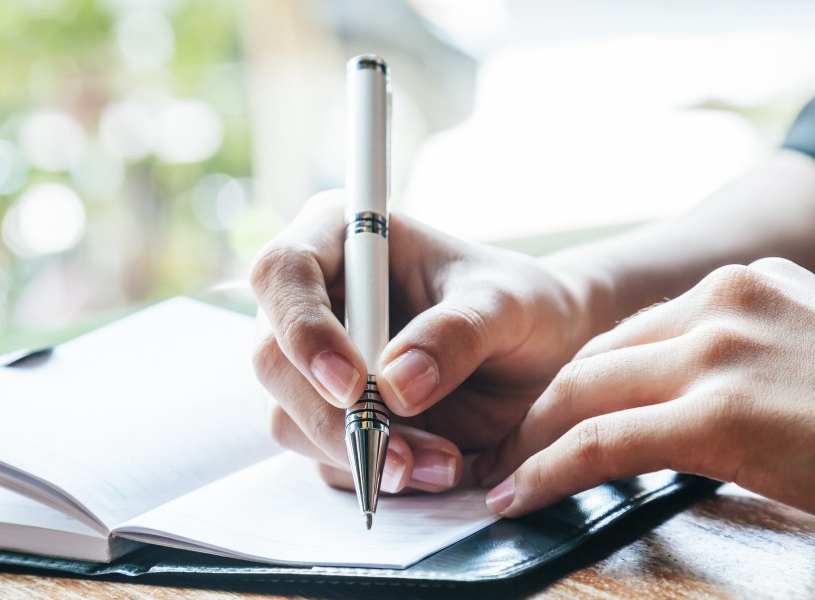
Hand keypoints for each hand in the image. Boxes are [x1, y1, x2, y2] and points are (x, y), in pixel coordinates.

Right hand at [250, 191, 606, 493]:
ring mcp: (314, 364)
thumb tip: (395, 385)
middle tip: (398, 454)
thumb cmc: (520, 305)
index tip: (351, 383)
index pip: (282, 272)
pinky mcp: (330, 417)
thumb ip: (456, 333)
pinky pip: (325, 457)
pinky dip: (375, 473)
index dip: (303, 329)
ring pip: (290, 418)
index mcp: (342, 238)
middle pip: (272, 358)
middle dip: (332, 415)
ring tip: (443, 463)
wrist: (541, 357)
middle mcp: (315, 299)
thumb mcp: (507, 306)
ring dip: (360, 454)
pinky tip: (434, 468)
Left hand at [476, 257, 814, 554]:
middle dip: (542, 408)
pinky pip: (601, 442)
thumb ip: (748, 359)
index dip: (582, 379)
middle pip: (595, 357)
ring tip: (501, 479)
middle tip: (506, 450)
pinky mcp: (716, 414)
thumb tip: (692, 406)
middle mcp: (721, 302)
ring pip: (584, 394)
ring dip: (531, 443)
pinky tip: (521, 497)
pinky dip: (548, 472)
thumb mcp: (814, 356)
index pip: (633, 332)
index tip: (551, 415)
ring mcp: (716, 352)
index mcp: (745, 284)